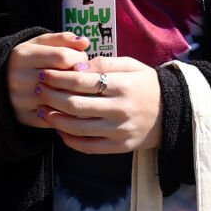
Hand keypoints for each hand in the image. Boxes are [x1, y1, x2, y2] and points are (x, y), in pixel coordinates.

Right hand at [6, 31, 90, 128]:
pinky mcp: (24, 117)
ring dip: (76, 95)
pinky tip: (69, 104)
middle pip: (63, 80)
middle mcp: (20, 79)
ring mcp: (22, 100)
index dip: (79, 58)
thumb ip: (62, 39)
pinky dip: (66, 112)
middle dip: (80, 77)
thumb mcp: (39, 43)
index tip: (81, 60)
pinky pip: (55, 117)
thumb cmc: (27, 59)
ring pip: (61, 101)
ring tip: (79, 88)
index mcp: (23, 56)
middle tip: (83, 75)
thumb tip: (85, 42)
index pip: (63, 57)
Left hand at [38, 54, 162, 154]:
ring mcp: (119, 131)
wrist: (172, 113)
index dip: (59, 78)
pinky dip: (69, 139)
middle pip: (75, 105)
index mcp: (122, 86)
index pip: (82, 82)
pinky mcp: (119, 147)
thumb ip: (105, 63)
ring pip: (78, 128)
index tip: (45, 73)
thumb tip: (77, 66)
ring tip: (42, 110)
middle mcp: (120, 110)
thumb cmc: (147, 85)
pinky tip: (59, 130)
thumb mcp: (132, 65)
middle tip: (38, 89)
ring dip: (55, 119)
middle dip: (51, 97)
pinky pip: (88, 147)